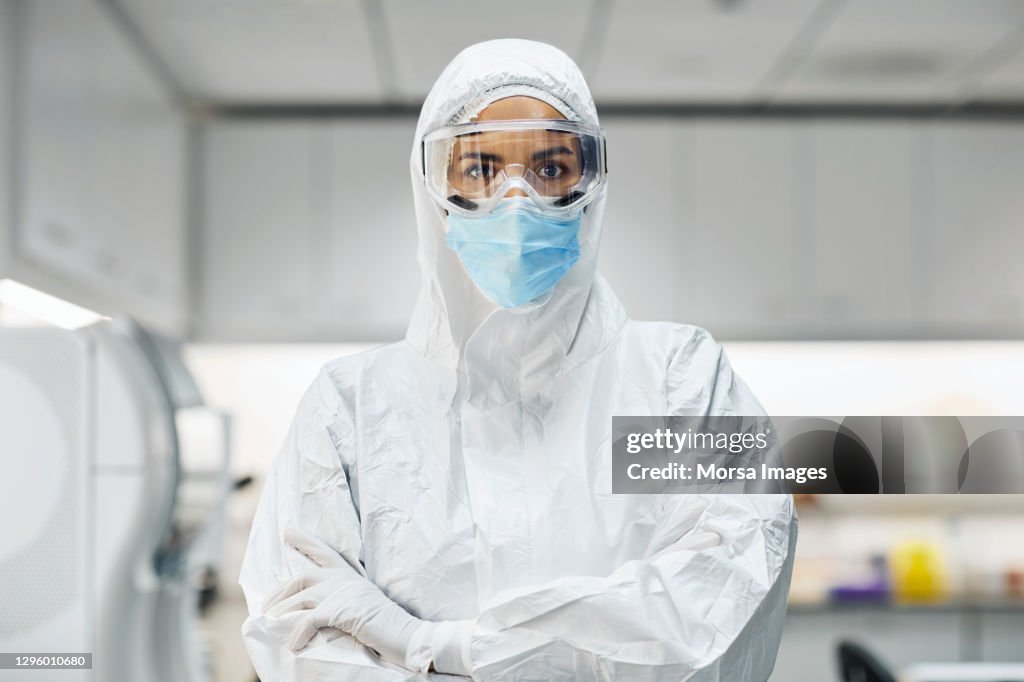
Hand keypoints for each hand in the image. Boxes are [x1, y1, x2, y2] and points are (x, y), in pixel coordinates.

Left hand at [264, 528, 435, 671]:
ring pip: (300, 598)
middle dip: (280, 591)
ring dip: (282, 612)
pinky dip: (298, 633)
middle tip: (265, 606)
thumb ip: (343, 597)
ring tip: (271, 624)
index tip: (289, 532)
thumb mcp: (361, 602)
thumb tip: (317, 606)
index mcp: (349, 575)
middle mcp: (344, 579)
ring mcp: (342, 593)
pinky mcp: (342, 611)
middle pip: (302, 577)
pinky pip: (309, 620)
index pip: (324, 552)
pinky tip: (294, 644)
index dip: (305, 541)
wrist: (405, 634)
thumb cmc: (384, 623)